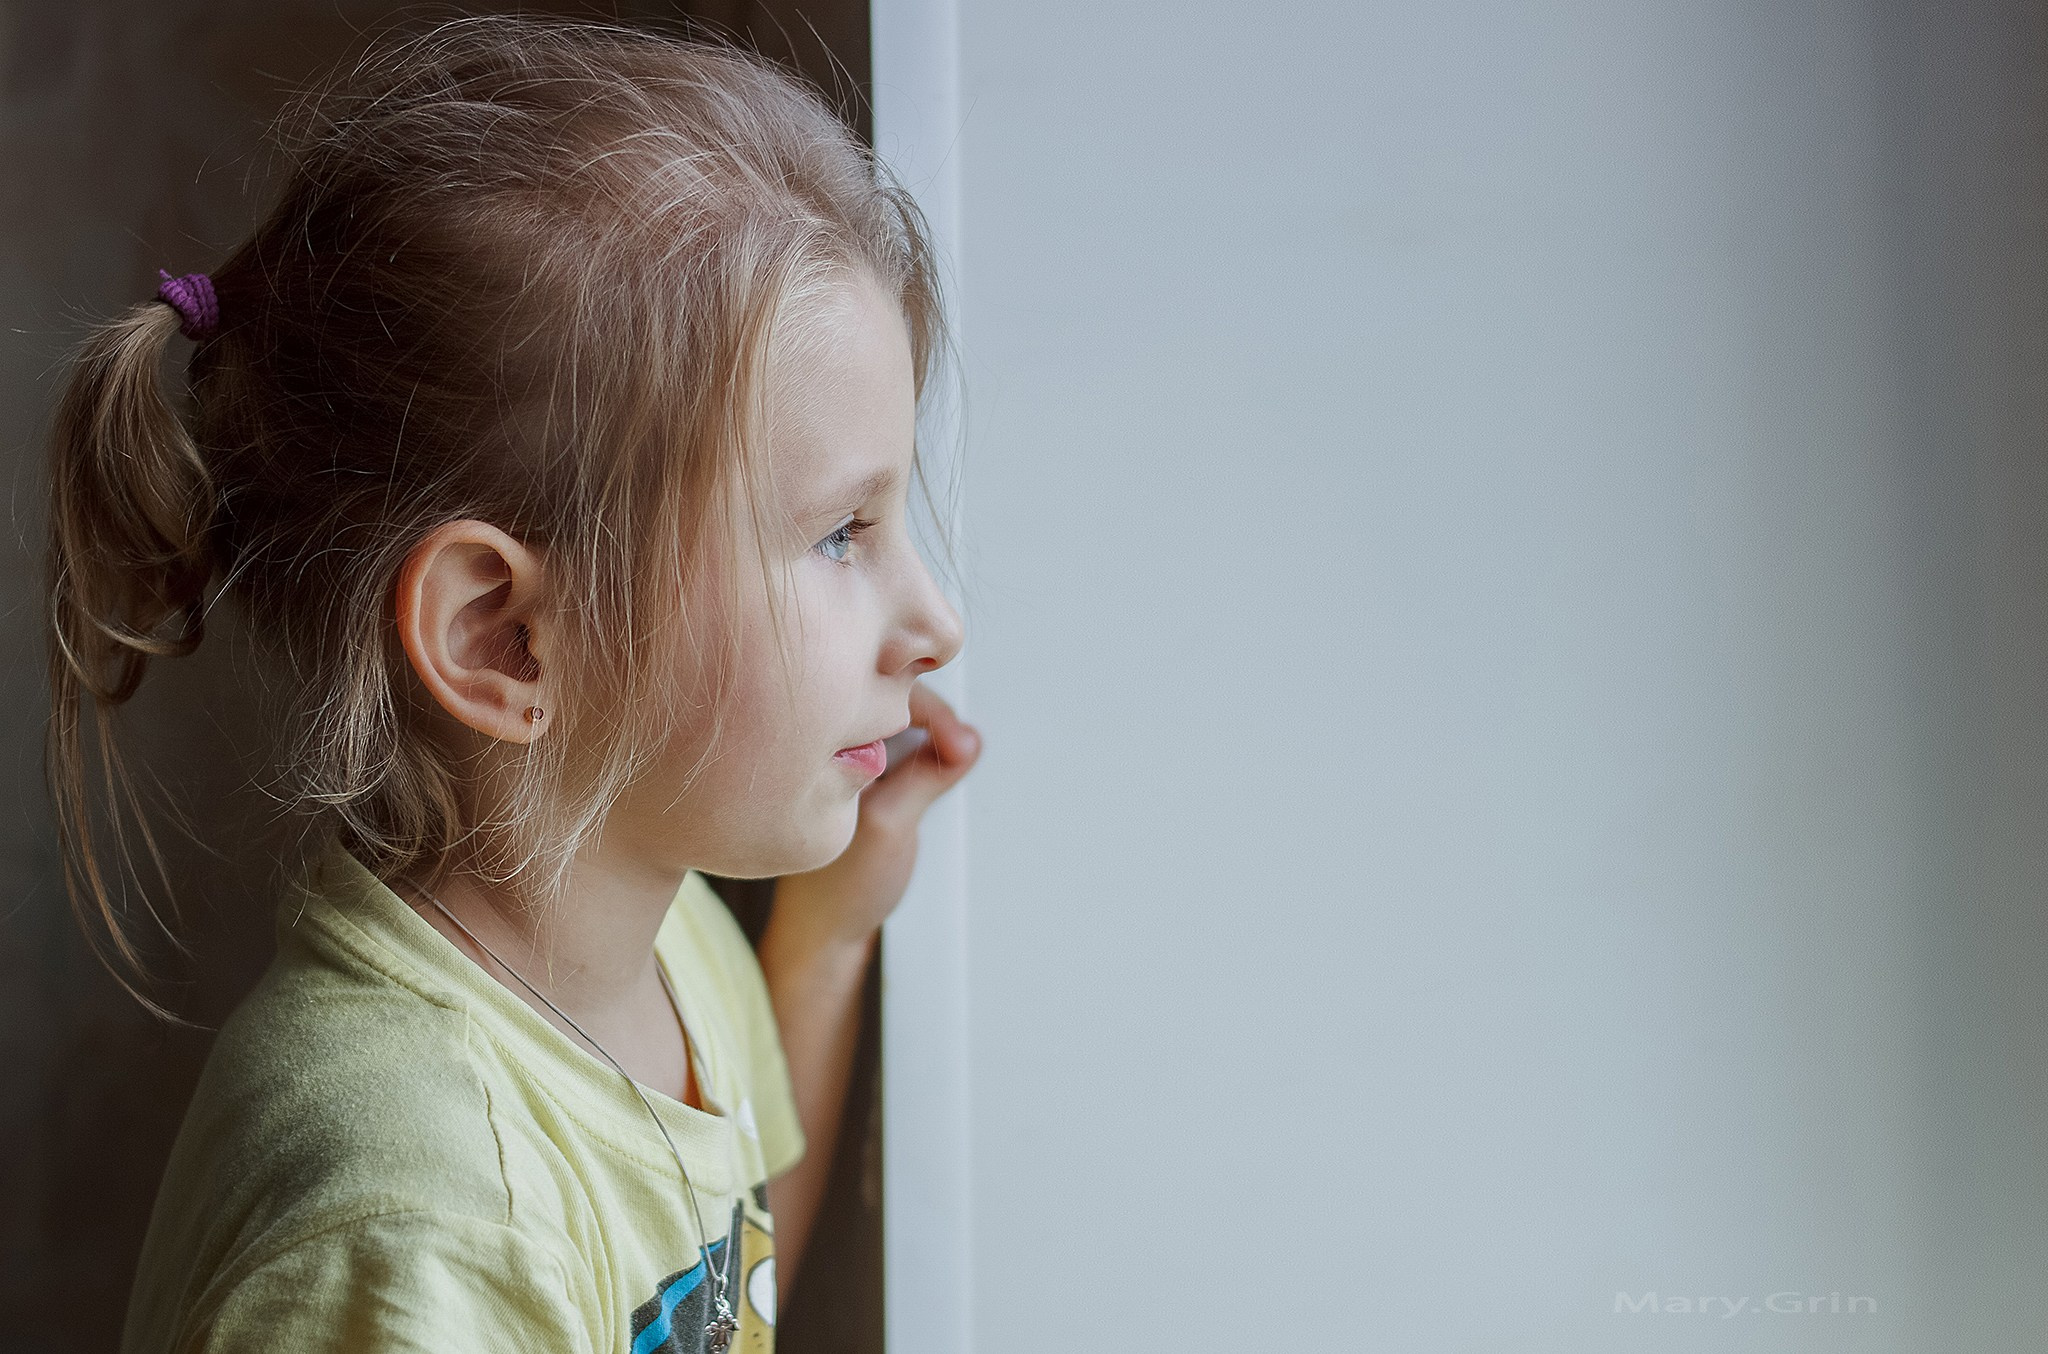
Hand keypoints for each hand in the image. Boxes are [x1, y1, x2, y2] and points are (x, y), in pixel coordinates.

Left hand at [773, 680, 981, 948]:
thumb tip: (965, 738)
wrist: (823, 935)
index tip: (960, 742)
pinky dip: (929, 757)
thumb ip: (928, 775)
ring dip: (936, 738)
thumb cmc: (837, 889)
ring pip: (903, 727)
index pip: (883, 697)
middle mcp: (832, 751)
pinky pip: (904, 751)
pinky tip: (941, 772)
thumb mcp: (889, 825)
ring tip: (958, 757)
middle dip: (937, 720)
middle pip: (897, 703)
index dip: (930, 710)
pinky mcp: (867, 784)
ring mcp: (849, 766)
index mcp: (821, 748)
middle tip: (963, 750)